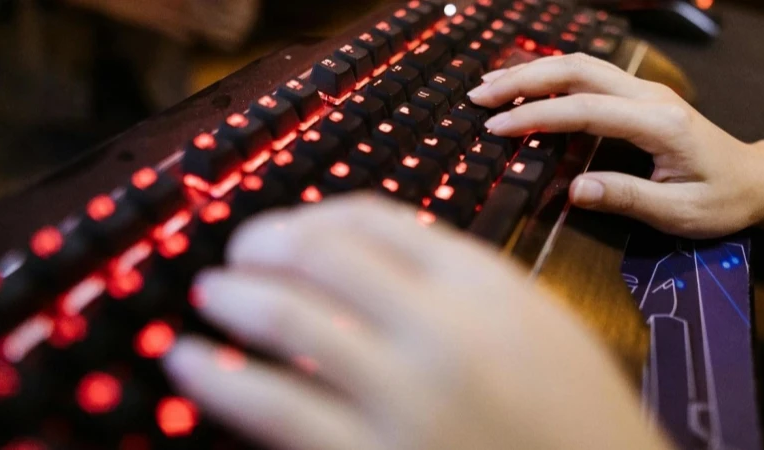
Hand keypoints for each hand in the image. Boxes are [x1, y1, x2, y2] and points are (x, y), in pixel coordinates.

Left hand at [164, 196, 668, 449]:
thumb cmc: (575, 411)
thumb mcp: (533, 319)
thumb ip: (459, 279)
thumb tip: (368, 256)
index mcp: (484, 282)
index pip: (373, 217)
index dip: (312, 216)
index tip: (288, 229)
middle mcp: (440, 328)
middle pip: (319, 254)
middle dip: (261, 245)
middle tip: (236, 253)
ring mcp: (404, 396)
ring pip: (286, 321)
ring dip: (232, 298)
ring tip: (211, 294)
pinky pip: (275, 409)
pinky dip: (218, 379)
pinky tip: (188, 362)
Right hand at [469, 54, 763, 238]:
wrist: (757, 180)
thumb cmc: (723, 200)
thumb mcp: (680, 213)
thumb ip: (628, 199)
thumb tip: (574, 190)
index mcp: (660, 124)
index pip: (585, 109)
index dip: (536, 116)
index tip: (497, 127)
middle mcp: (651, 96)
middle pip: (577, 70)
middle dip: (524, 78)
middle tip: (479, 96)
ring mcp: (646, 91)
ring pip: (581, 65)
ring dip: (534, 71)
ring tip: (491, 86)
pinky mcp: (640, 96)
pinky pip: (589, 75)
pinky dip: (552, 76)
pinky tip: (527, 86)